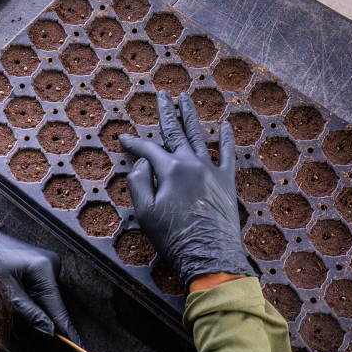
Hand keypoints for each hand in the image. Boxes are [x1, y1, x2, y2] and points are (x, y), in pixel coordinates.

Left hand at [0, 212, 86, 351]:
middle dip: (41, 319)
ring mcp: (49, 263)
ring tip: (10, 299)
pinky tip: (15, 293)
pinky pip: (41, 291)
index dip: (69, 336)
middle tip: (17, 314)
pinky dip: (31, 299)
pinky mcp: (42, 265)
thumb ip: (30, 315)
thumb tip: (52, 334)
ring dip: (33, 308)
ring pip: (46, 299)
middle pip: (53, 305)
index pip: (60, 311)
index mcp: (44, 269)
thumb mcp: (6, 294)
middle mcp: (52, 264)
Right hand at [119, 91, 256, 288]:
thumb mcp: (145, 212)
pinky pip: (228, 154)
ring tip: (185, 100)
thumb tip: (142, 162)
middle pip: (176, 132)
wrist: (210, 255)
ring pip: (199, 136)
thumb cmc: (174, 237)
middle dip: (166, 113)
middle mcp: (192, 162)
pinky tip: (224, 125)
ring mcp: (212, 170)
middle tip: (162, 95)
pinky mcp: (227, 181)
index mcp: (171, 169)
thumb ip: (139, 182)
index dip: (134, 143)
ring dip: (190, 117)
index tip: (123, 138)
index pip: (148, 149)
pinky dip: (226, 139)